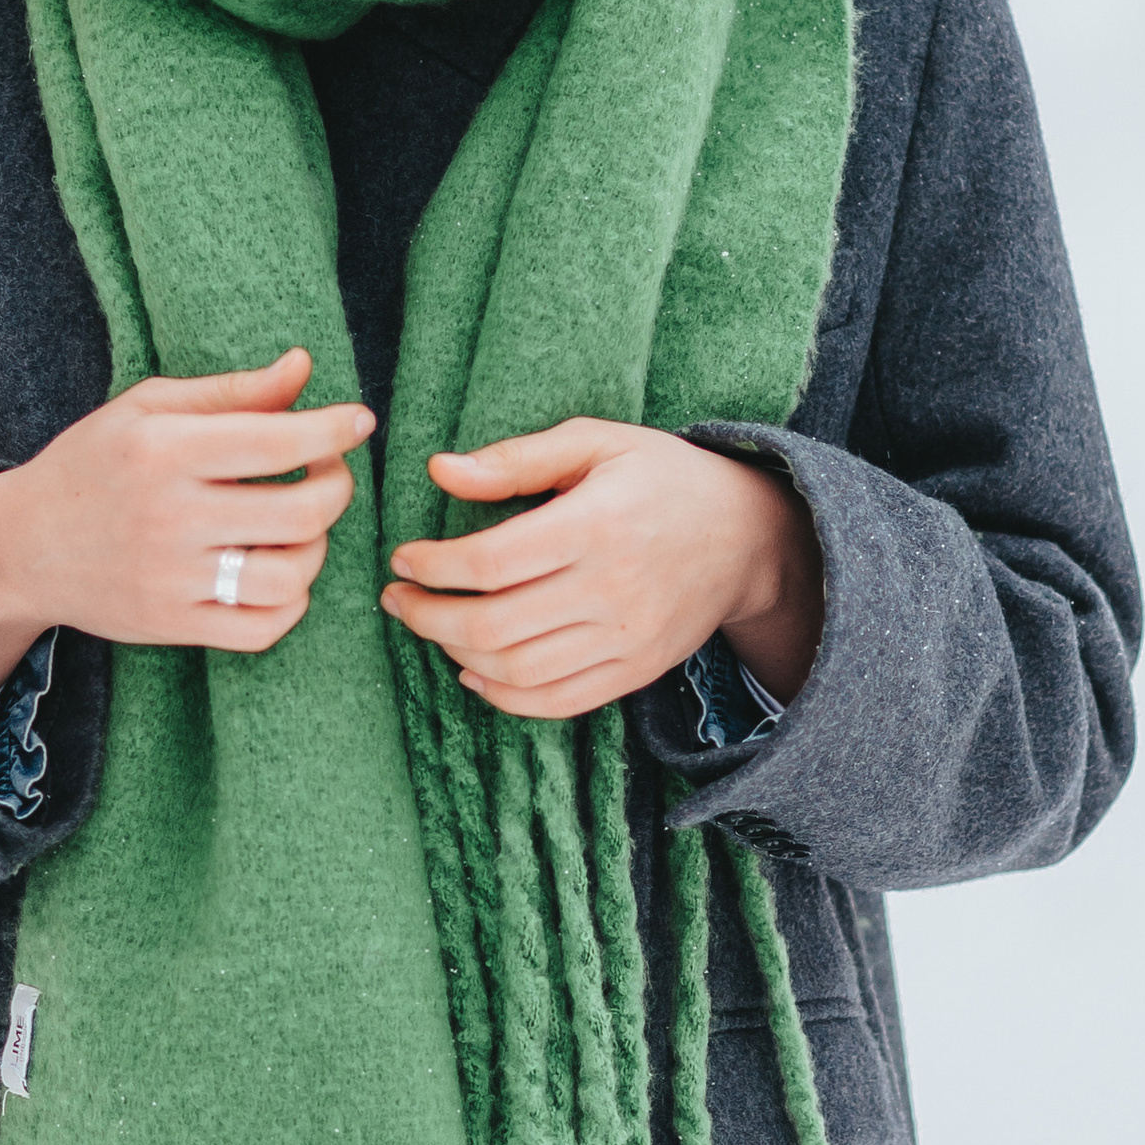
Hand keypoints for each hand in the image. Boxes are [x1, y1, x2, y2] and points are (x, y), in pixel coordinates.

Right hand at [0, 347, 371, 718]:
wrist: (22, 547)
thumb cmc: (93, 463)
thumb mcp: (147, 408)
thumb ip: (230, 391)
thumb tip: (303, 366)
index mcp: (163, 450)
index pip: (277, 442)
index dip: (333, 430)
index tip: (359, 421)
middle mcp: (169, 516)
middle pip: (299, 513)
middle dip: (337, 487)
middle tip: (329, 472)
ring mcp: (171, 578)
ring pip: (289, 576)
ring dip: (317, 548)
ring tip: (300, 525)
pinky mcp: (172, 624)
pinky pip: (262, 628)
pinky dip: (291, 602)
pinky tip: (280, 572)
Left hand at [379, 418, 823, 720]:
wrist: (747, 536)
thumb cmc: (660, 477)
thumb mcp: (596, 442)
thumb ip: (516, 459)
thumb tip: (439, 471)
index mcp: (596, 525)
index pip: (490, 562)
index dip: (432, 566)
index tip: (403, 558)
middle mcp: (612, 589)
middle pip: (492, 625)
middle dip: (426, 617)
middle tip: (397, 599)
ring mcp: (626, 639)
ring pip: (516, 670)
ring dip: (456, 654)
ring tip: (431, 626)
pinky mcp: (635, 671)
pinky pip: (556, 702)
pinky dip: (503, 696)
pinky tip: (472, 670)